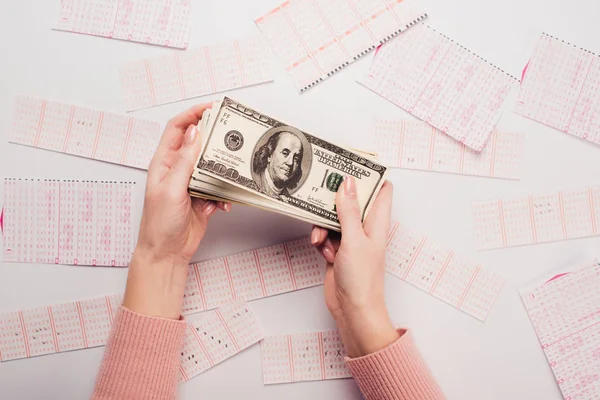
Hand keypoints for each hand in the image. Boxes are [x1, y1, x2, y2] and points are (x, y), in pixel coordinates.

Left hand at [123, 104, 230, 319]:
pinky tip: (222, 206)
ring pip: (212, 167)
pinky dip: (224, 195)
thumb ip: (184, 160)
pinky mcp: (203, 199)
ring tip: (231, 176)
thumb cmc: (159, 223)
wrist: (166, 253)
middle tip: (231, 135)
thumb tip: (193, 132)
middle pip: (198, 144)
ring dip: (222, 172)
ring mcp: (191, 184)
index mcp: (164, 162)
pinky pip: (219, 189)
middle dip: (215, 140)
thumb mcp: (171, 189)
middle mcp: (177, 170)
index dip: (193, 114)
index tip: (212, 107)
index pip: (177, 129)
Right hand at [311, 178, 398, 356]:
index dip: (370, 176)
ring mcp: (351, 239)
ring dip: (324, 226)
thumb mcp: (354, 240)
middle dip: (335, 200)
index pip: (381, 190)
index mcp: (378, 222)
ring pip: (334, 218)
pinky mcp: (338, 250)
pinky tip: (323, 252)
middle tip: (321, 194)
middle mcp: (366, 228)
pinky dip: (321, 241)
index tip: (352, 164)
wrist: (353, 311)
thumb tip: (348, 183)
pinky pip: (325, 235)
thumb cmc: (363, 280)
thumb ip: (348, 210)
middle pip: (352, 201)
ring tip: (323, 240)